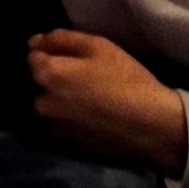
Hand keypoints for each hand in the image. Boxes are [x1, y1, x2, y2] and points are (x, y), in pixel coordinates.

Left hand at [22, 27, 188, 175]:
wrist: (155, 128)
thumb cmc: (128, 81)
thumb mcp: (98, 46)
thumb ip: (61, 39)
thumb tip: (34, 42)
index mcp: (47, 76)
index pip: (33, 58)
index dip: (52, 55)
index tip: (75, 60)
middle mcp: (42, 105)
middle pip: (40, 86)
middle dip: (56, 81)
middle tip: (87, 81)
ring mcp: (54, 130)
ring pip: (51, 109)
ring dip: (63, 103)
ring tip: (93, 102)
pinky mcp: (69, 148)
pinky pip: (64, 128)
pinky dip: (73, 122)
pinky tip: (96, 120)